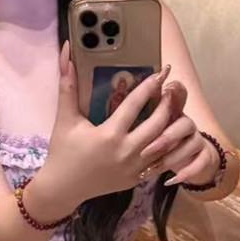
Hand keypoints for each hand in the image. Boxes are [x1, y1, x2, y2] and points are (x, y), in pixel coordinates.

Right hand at [43, 40, 172, 204]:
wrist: (62, 188)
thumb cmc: (62, 151)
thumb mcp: (65, 119)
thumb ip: (68, 85)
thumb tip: (66, 52)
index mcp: (109, 135)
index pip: (135, 104)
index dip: (151, 85)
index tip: (162, 71)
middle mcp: (125, 151)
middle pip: (158, 123)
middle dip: (168, 104)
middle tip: (171, 89)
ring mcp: (134, 168)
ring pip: (165, 144)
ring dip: (173, 125)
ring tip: (176, 110)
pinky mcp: (136, 179)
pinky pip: (162, 163)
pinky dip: (170, 148)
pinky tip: (172, 135)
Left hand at [135, 80, 220, 186]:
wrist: (182, 158)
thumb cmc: (152, 140)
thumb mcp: (141, 126)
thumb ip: (135, 113)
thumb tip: (114, 106)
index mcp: (170, 109)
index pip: (178, 93)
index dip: (175, 90)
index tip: (166, 89)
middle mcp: (185, 122)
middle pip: (184, 122)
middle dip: (167, 136)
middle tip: (146, 150)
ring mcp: (195, 139)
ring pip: (193, 142)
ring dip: (174, 156)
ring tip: (155, 168)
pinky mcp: (202, 156)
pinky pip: (201, 162)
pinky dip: (188, 171)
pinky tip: (170, 180)